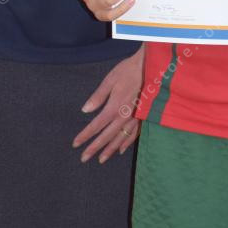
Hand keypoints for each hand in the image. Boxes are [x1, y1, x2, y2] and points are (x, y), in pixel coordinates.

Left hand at [72, 47, 144, 163]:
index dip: (85, 135)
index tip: (75, 144)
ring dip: (109, 150)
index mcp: (114, 107)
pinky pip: (134, 135)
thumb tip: (85, 110)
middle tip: (83, 158)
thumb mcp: (110, 80)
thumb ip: (98, 96)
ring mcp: (135, 119)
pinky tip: (120, 150)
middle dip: (94, 148)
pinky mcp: (144, 118)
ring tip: (101, 159)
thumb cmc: (128, 70)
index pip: (96, 126)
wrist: (152, 68)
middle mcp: (124, 117)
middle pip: (106, 136)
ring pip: (120, 139)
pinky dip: (126, 143)